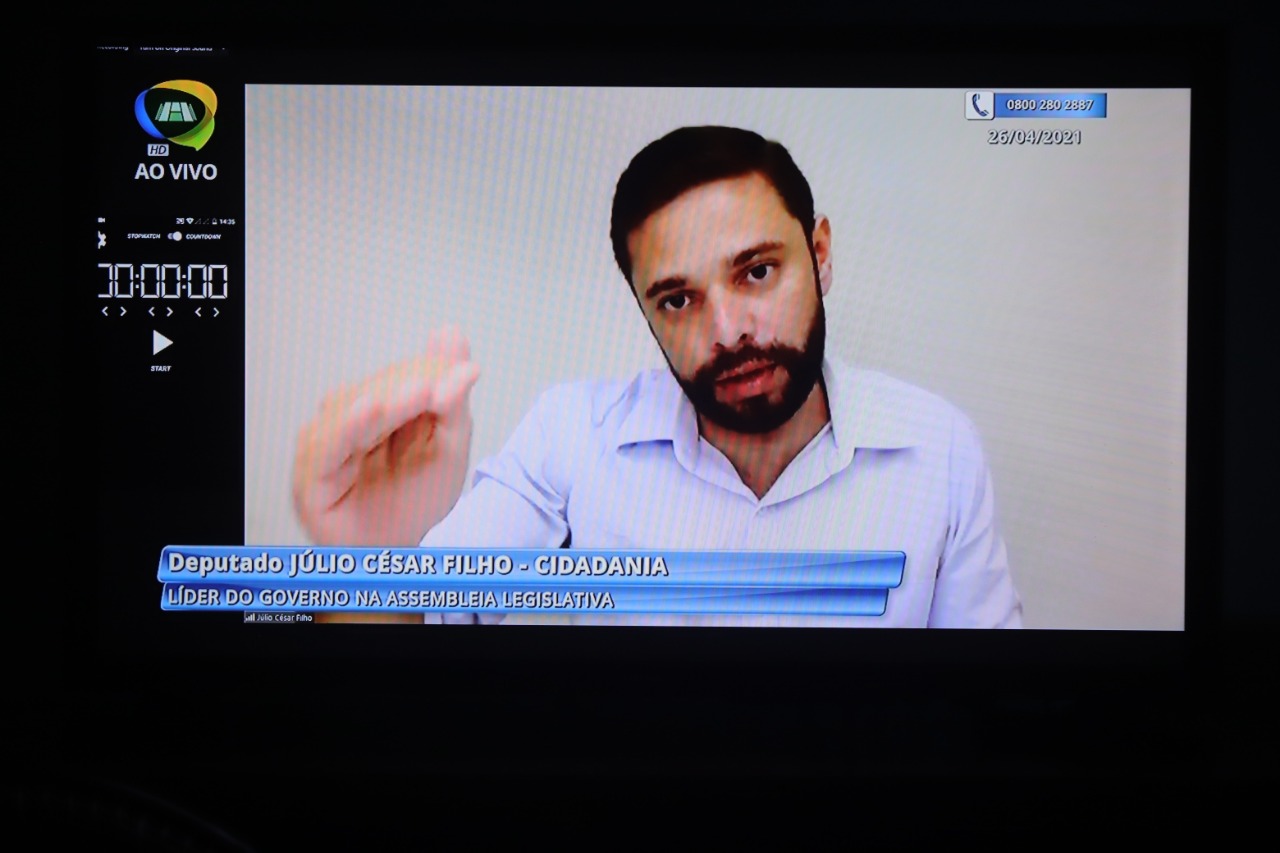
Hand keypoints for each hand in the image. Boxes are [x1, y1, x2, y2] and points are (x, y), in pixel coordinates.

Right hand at [292, 326, 480, 546]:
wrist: (398, 552)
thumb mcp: (449, 445)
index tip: (467, 373)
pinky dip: (348, 425)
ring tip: (422, 394)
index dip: (434, 373)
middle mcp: (350, 415)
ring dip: (391, 401)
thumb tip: (451, 334)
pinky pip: (330, 443)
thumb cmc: (416, 500)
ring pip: (357, 407)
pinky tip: (368, 409)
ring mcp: (328, 439)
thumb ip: (452, 395)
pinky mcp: (312, 469)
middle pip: (383, 388)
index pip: (408, 374)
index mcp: (382, 403)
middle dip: (417, 390)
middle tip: (446, 395)